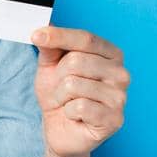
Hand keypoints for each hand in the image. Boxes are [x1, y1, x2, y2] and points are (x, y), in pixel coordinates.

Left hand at [29, 25, 129, 156]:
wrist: (60, 129)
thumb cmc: (60, 95)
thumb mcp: (50, 66)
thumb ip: (50, 47)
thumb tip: (43, 27)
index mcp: (110, 54)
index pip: (85, 38)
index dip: (59, 36)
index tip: (35, 35)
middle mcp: (121, 73)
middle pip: (76, 61)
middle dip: (57, 77)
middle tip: (61, 89)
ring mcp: (120, 97)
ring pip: (73, 84)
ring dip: (60, 96)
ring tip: (68, 103)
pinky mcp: (114, 119)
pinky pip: (79, 107)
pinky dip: (69, 112)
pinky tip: (76, 116)